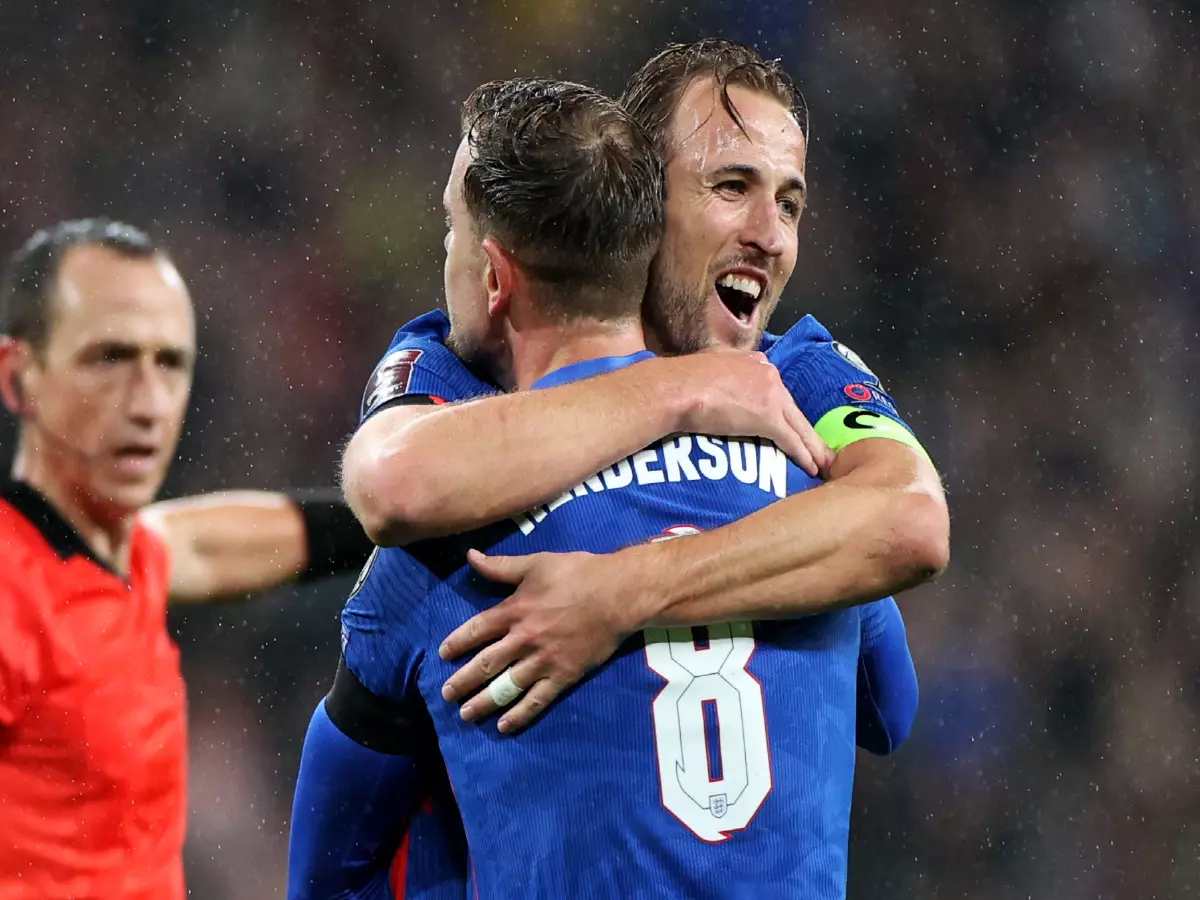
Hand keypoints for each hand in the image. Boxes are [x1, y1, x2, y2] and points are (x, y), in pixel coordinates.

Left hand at [439, 549, 648, 732]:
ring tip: (466, 714)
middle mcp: (524, 639)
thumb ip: (501, 566)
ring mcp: (544, 661)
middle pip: (486, 664)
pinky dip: (520, 715)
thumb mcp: (536, 563)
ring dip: (483, 702)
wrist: (619, 594)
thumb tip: (470, 556)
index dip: (457, 643)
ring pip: (506, 687)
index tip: (444, 654)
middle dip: (463, 681)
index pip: (476, 630)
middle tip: (446, 694)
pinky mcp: (564, 676)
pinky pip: (537, 701)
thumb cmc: (578, 573)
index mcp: (515, 610)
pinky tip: (504, 726)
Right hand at [664, 349, 833, 476]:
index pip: (775, 389)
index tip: (788, 423)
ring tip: (823, 462)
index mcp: (754, 361)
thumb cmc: (680, 380)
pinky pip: (791, 440)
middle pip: (792, 408)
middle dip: (806, 430)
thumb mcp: (707, 366)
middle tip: (820, 447)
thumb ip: (722, 373)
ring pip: (798, 425)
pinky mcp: (768, 417)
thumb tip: (716, 384)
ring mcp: (770, 395)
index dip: (783, 409)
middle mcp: (768, 374)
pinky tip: (811, 467)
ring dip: (812, 446)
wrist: (676, 389)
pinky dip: (803, 455)